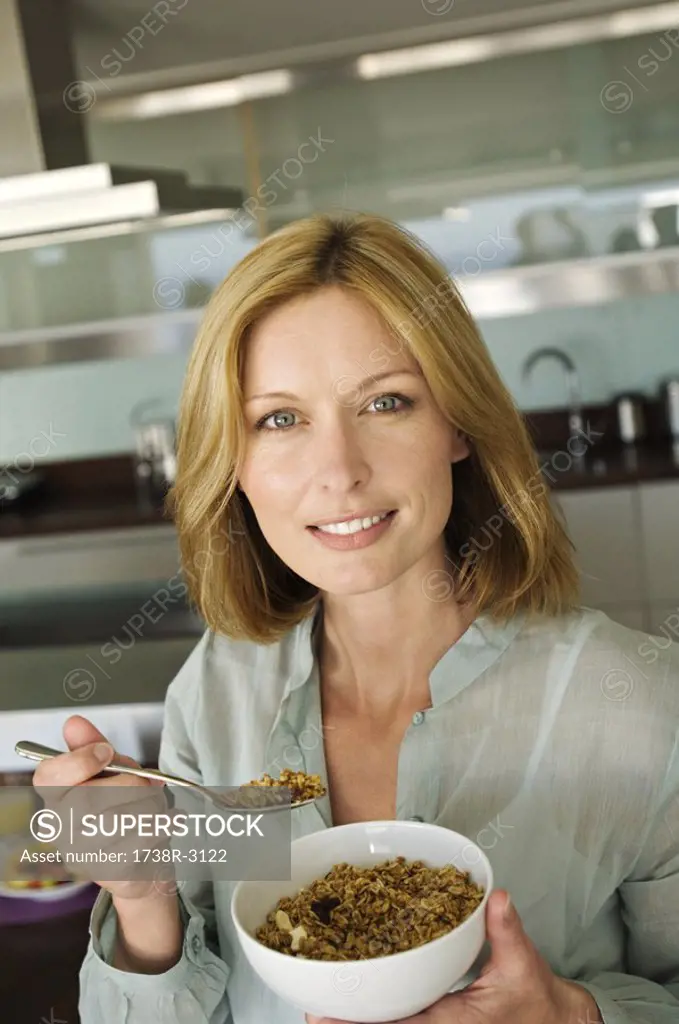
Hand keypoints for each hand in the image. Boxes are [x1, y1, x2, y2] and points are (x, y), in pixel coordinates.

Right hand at [32, 714, 172, 901]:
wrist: (146, 857)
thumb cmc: (124, 807)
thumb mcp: (112, 769)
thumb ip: (94, 746)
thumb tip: (74, 723)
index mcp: (57, 797)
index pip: (48, 777)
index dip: (79, 761)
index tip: (107, 751)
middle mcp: (61, 828)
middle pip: (88, 800)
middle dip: (129, 785)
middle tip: (149, 784)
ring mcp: (83, 854)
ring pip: (118, 822)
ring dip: (150, 806)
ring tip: (158, 804)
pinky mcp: (110, 873)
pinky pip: (138, 843)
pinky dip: (163, 826)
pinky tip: (171, 820)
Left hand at [306, 889, 601, 1023]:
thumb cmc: (535, 998)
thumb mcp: (523, 965)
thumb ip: (507, 931)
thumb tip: (497, 898)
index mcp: (453, 1023)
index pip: (400, 1023)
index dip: (361, 1021)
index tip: (326, 1015)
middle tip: (311, 1013)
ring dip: (358, 1021)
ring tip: (318, 1011)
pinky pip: (403, 1022)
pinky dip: (380, 1015)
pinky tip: (355, 1007)